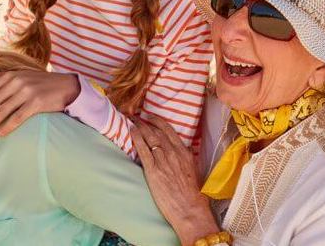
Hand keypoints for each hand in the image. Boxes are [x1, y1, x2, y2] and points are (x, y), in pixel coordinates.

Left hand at [0, 71, 80, 136]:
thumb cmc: (41, 84)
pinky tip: (0, 135)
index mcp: (9, 75)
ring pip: (0, 111)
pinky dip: (6, 127)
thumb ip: (3, 81)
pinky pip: (16, 118)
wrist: (66, 86)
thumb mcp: (21, 76)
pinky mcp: (36, 102)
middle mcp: (16, 81)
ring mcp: (26, 91)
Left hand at [132, 115, 219, 245]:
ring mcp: (163, 161)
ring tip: (131, 121)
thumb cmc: (192, 193)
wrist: (189, 208)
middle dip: (145, 122)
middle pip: (156, 132)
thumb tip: (184, 150)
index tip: (151, 116)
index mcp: (184, 152)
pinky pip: (143, 149)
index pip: (169, 131)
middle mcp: (173, 153)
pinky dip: (136, 138)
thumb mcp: (193, 170)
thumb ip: (187, 158)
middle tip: (136, 116)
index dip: (158, 121)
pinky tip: (131, 131)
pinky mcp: (153, 170)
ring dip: (139, 127)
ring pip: (149, 137)